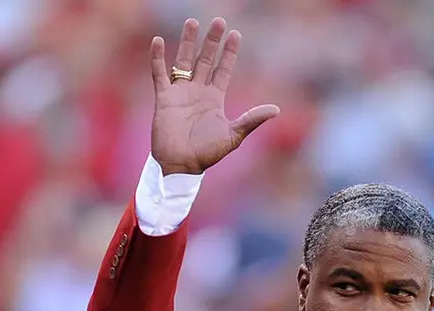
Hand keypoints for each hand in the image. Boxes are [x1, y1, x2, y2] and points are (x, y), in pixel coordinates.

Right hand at [149, 17, 279, 174]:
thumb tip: (276, 109)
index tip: (235, 34)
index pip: (223, 69)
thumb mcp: (234, 135)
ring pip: (183, 61)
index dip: (229, 53)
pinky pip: (159, 74)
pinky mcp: (164, 98)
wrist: (182, 165)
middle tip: (218, 21)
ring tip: (192, 22)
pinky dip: (157, 58)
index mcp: (215, 98)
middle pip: (205, 60)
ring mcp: (180, 92)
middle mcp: (198, 91)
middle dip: (212, 41)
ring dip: (187, 42)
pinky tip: (158, 41)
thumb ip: (252, 119)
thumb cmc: (207, 153)